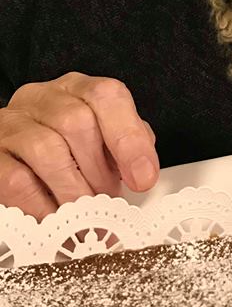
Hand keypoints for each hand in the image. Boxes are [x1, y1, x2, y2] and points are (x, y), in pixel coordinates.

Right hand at [0, 72, 158, 219]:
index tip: (143, 177)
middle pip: (76, 123)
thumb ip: (128, 144)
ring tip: (84, 210)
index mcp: (77, 89)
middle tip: (107, 198)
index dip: (128, 139)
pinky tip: (55, 216)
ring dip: (73, 190)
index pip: (106, 96)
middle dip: (98, 171)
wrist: (16, 154)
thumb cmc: (68, 147)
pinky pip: (17, 180)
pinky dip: (43, 205)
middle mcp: (43, 98)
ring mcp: (11, 124)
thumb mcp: (103, 137)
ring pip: (46, 150)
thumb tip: (143, 170)